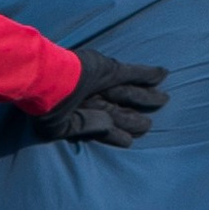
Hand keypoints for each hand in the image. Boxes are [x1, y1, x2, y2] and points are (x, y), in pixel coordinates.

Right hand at [37, 48, 168, 146]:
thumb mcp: (61, 128)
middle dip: (135, 117)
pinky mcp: (109, 70)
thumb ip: (87, 127)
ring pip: (131, 92)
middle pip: (121, 109)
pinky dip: (149, 74)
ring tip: (164, 100)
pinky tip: (163, 74)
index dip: (118, 133)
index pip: (104, 124)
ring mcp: (103, 83)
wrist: (45, 81)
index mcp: (80, 113)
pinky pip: (134, 73)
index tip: (129, 140)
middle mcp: (94, 98)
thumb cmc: (46, 108)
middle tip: (148, 125)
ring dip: (147, 97)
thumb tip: (110, 125)